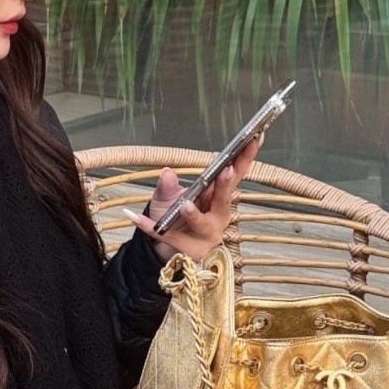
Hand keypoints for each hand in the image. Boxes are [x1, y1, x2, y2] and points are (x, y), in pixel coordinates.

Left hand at [124, 136, 261, 261]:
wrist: (161, 246)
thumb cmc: (172, 216)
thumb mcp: (167, 195)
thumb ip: (168, 184)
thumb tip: (167, 172)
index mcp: (216, 198)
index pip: (234, 176)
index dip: (244, 159)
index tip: (254, 139)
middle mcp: (217, 217)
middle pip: (223, 200)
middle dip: (224, 186)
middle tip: (225, 170)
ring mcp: (204, 235)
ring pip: (202, 224)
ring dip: (194, 214)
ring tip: (185, 204)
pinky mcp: (187, 249)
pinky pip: (167, 237)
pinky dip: (151, 226)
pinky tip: (134, 217)